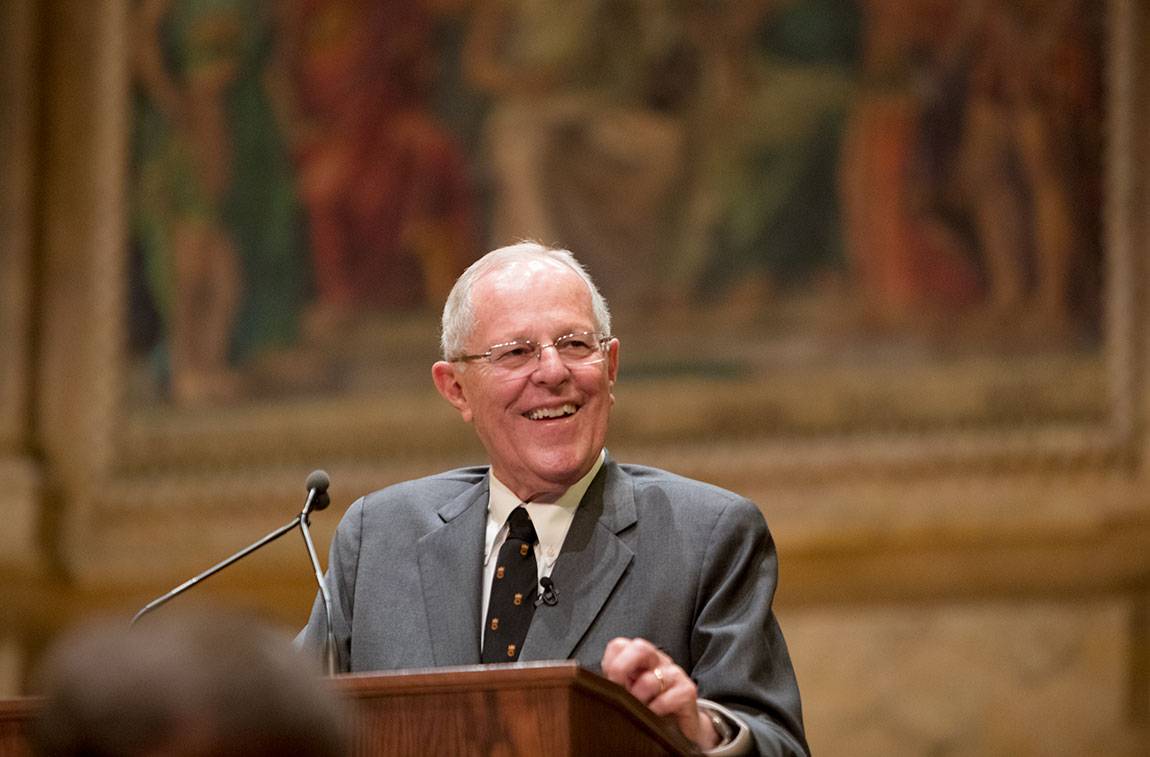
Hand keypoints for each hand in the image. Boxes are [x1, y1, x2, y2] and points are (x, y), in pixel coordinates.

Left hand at [600, 637, 718, 749]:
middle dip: (622, 669)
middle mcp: (658, 660)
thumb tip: (590, 684)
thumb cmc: (651, 707)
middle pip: (640, 647)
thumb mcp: (629, 693)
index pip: (619, 646)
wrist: (681, 726)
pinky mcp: (688, 691)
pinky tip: (654, 716)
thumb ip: (615, 684)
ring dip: (639, 698)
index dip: (610, 663)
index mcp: (640, 658)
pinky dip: (657, 708)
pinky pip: (670, 696)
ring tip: (638, 709)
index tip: (609, 682)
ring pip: (652, 679)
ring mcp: (674, 674)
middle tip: (619, 690)